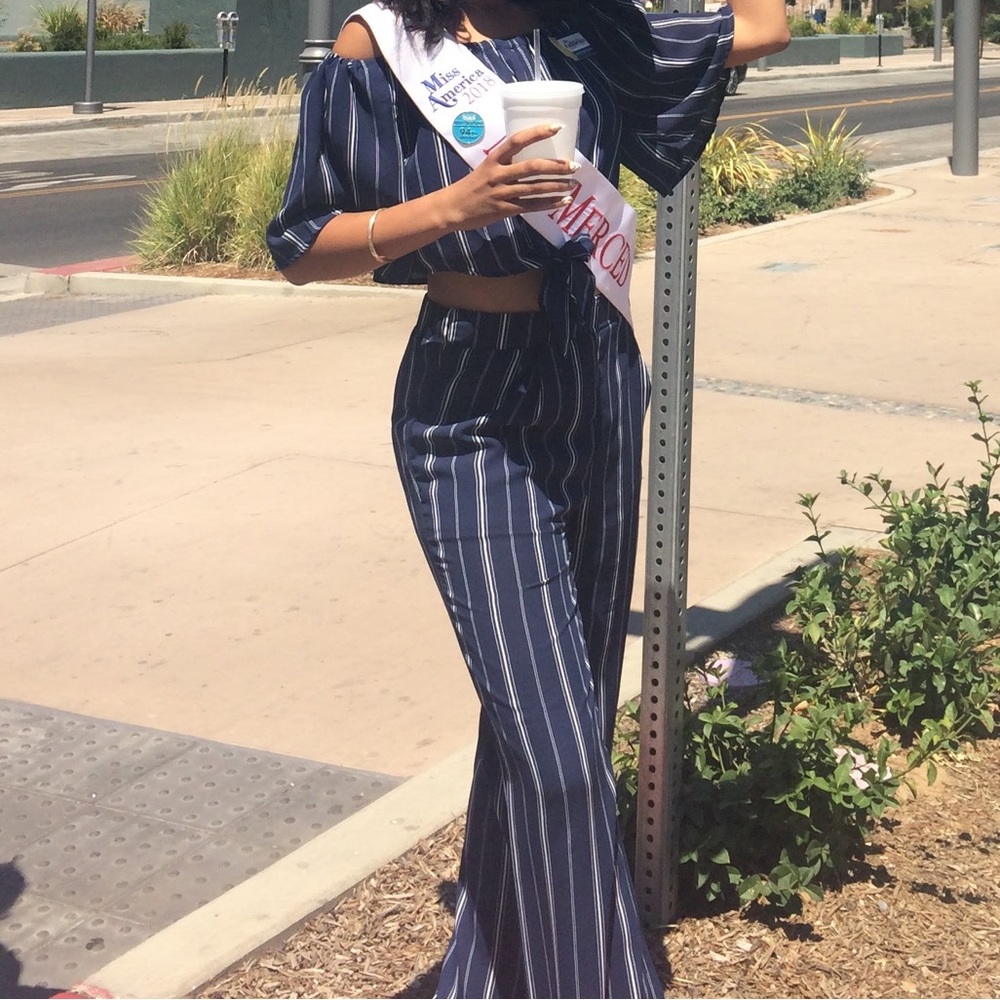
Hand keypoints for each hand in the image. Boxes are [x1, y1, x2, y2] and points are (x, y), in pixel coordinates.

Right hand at [434, 124, 579, 231]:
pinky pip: (531, 206)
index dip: (538, 132)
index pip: (518, 140)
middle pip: (531, 167)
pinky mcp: (504, 210)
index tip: (557, 127)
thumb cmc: (472, 186)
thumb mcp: (487, 167)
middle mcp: (498, 174)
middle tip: (573, 165)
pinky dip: (549, 204)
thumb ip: (507, 163)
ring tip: (573, 184)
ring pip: (534, 188)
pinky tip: (563, 202)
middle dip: (556, 166)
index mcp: (494, 158)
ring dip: (556, 186)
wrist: (453, 208)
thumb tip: (533, 159)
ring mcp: (501, 193)